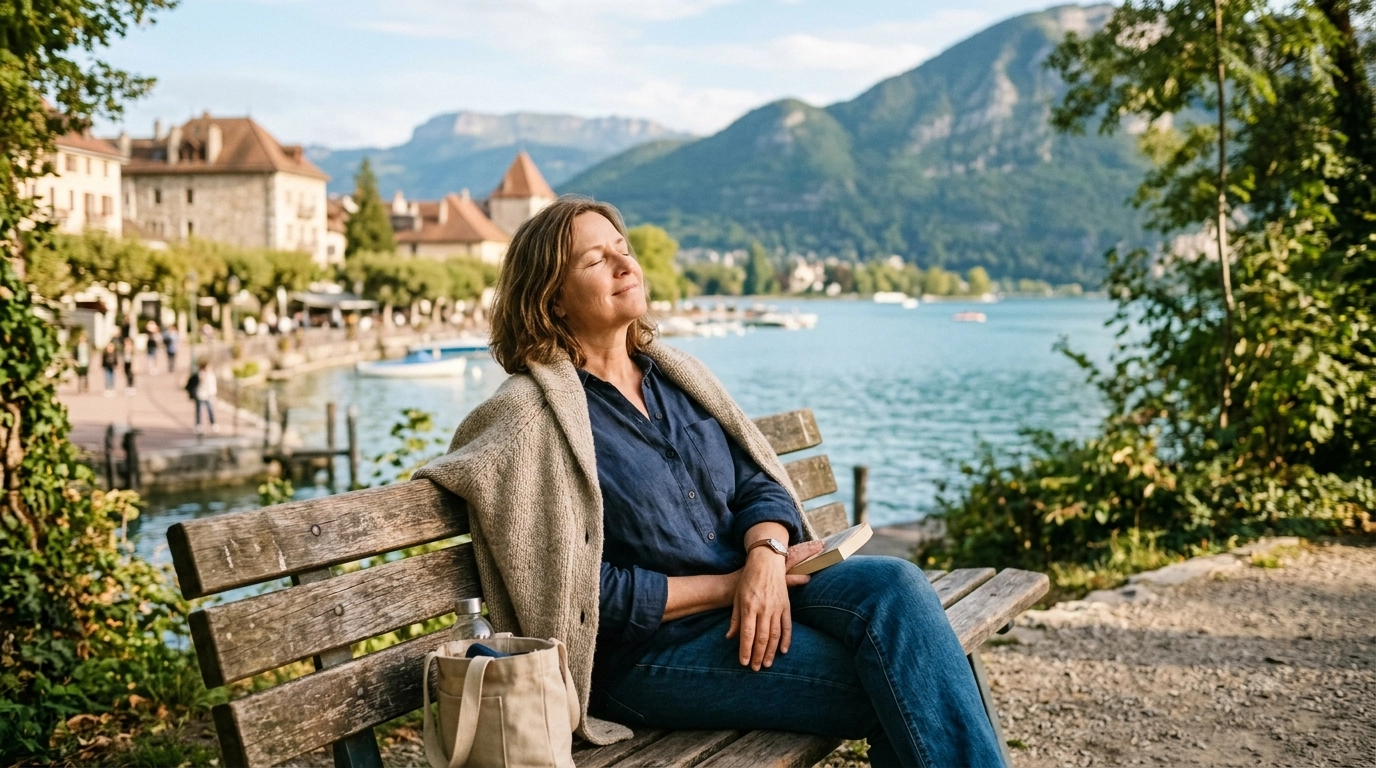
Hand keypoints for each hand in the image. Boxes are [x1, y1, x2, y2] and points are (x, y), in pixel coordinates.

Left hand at [725, 539, 824, 669]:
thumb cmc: (748, 579)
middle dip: (758, 655)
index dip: (745, 650)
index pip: (747, 634)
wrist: (766, 561)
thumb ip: (735, 618)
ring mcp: (777, 607)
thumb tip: (730, 637)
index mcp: (749, 606)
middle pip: (762, 637)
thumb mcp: (737, 597)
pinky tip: (783, 651)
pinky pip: (787, 626)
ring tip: (767, 664)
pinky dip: (786, 639)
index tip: (743, 662)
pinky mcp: (786, 605)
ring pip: (775, 635)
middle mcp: (764, 609)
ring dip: (771, 652)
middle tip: (755, 668)